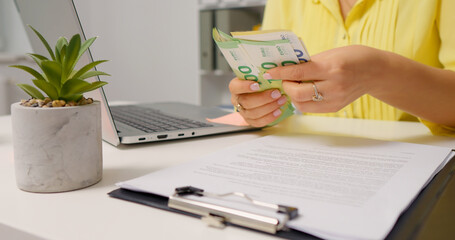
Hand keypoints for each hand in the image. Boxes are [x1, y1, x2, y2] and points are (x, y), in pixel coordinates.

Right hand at [229, 78, 287, 126]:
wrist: (263, 94)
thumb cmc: (261, 83)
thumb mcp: (259, 77)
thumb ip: (261, 75)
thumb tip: (273, 71)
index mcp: (236, 87)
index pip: (235, 87)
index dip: (245, 86)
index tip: (258, 84)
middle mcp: (237, 100)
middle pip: (246, 101)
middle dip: (263, 98)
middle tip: (277, 92)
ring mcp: (243, 112)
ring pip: (253, 113)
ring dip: (270, 107)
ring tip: (281, 100)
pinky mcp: (250, 121)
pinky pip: (258, 122)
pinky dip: (270, 117)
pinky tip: (278, 111)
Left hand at [266, 45, 385, 112]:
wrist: (375, 71)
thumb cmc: (352, 57)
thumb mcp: (330, 54)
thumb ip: (309, 63)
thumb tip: (287, 69)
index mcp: (332, 68)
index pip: (299, 72)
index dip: (281, 73)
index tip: (269, 72)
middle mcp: (334, 86)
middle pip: (298, 93)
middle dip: (286, 86)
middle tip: (284, 80)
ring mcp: (335, 99)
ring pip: (302, 105)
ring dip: (293, 96)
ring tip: (293, 86)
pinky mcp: (335, 108)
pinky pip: (311, 108)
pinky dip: (303, 101)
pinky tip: (304, 93)